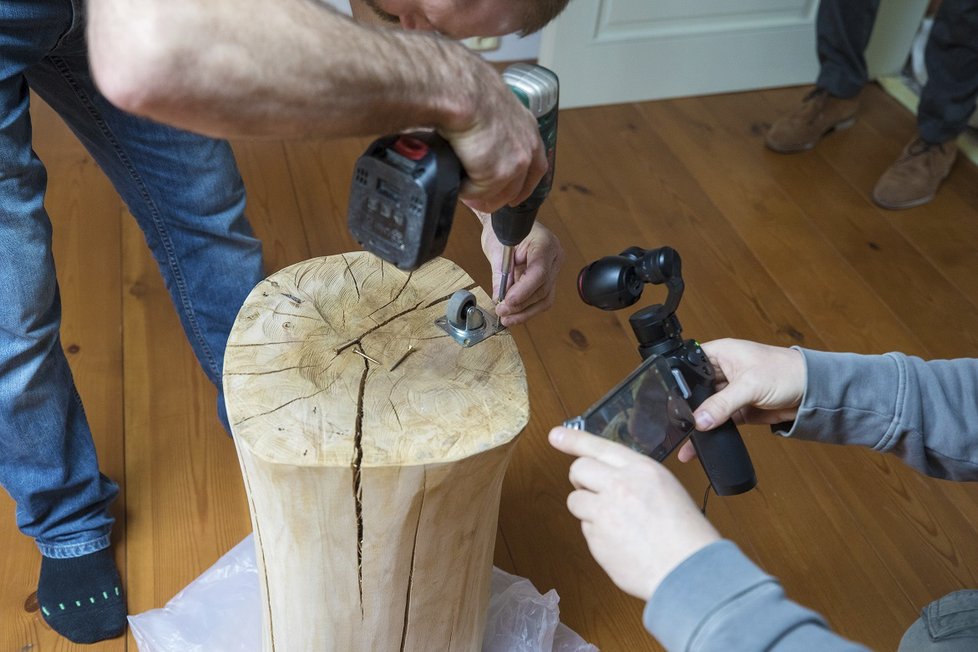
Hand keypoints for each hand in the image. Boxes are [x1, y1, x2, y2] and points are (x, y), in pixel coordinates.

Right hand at [442, 65, 547, 212]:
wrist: (459, 90)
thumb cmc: (465, 88)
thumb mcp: (490, 104)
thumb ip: (491, 124)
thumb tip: (476, 133)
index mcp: (528, 126)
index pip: (535, 163)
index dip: (523, 182)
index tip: (513, 193)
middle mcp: (528, 145)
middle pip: (521, 185)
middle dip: (502, 197)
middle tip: (482, 201)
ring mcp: (516, 162)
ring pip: (500, 193)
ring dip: (481, 197)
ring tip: (464, 195)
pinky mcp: (498, 174)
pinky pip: (477, 193)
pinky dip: (465, 192)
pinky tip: (455, 183)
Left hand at [476, 212, 561, 325]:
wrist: (508, 226)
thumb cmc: (504, 232)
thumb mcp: (497, 250)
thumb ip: (500, 275)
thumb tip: (499, 297)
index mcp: (545, 243)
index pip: (539, 272)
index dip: (524, 290)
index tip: (507, 301)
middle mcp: (555, 256)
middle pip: (543, 288)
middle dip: (521, 304)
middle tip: (501, 311)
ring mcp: (554, 268)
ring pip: (545, 297)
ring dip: (525, 312)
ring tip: (507, 318)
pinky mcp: (548, 278)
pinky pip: (542, 297)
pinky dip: (528, 308)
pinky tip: (515, 315)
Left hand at [549, 427, 720, 600]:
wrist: (689, 570)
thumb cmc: (685, 533)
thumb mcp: (665, 488)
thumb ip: (634, 478)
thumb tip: (608, 476)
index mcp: (641, 469)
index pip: (599, 446)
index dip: (573, 439)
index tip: (555, 435)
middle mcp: (619, 486)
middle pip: (578, 470)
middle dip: (580, 479)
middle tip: (592, 491)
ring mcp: (605, 513)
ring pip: (575, 501)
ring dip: (588, 509)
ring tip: (616, 522)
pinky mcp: (596, 539)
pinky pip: (586, 529)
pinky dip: (598, 535)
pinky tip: (622, 542)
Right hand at [678, 338, 805, 462]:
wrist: (813, 393)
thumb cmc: (787, 372)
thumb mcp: (749, 385)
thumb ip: (722, 404)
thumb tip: (699, 420)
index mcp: (721, 353)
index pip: (689, 364)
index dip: (678, 381)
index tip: (667, 401)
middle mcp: (722, 370)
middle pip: (696, 390)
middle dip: (687, 407)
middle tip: (676, 425)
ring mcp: (730, 390)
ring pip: (707, 408)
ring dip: (699, 422)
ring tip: (686, 440)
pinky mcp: (739, 408)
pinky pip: (720, 420)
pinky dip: (713, 431)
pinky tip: (703, 442)